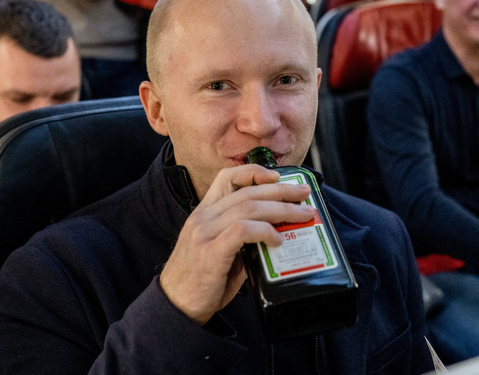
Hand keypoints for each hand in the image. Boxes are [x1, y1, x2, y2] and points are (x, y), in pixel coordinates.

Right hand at [159, 164, 313, 324]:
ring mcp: (205, 233)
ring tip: (301, 215)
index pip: (227, 178)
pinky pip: (243, 231)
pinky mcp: (210, 252)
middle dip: (281, 190)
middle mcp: (203, 218)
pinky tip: (277, 240)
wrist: (175, 306)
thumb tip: (273, 237)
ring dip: (280, 209)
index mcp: (204, 213)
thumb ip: (242, 241)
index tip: (277, 176)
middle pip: (247, 192)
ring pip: (248, 207)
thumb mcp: (219, 253)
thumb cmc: (199, 282)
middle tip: (303, 194)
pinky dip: (265, 232)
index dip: (254, 172)